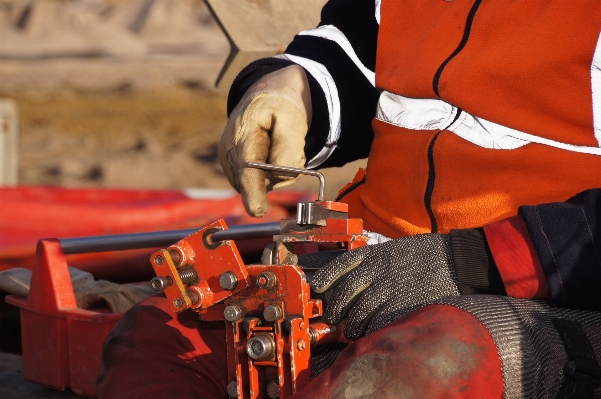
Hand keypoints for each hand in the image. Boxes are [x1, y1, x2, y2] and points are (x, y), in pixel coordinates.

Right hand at [219, 65, 311, 216]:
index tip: (258, 210)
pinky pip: (256, 184)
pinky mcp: (232, 171)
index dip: (252, 191)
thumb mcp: (293, 120)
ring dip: (274, 174)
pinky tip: (267, 154)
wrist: (265, 97)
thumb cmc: (281, 107)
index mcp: (245, 131)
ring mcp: (228, 161)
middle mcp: (229, 149)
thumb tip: (278, 177)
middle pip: (255, 181)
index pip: (247, 168)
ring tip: (275, 147)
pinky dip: (267, 175)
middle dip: (277, 174)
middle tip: (287, 145)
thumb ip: (289, 150)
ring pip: (258, 185)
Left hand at [311, 234, 460, 339]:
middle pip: (347, 289)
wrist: (457, 260)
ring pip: (361, 308)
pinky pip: (381, 320)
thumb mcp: (397, 249)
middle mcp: (380, 269)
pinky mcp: (404, 303)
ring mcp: (392, 286)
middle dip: (336, 306)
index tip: (317, 286)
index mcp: (377, 254)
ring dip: (353, 323)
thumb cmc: (427, 256)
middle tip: (332, 317)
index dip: (327, 276)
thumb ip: (376, 260)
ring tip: (351, 331)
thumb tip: (354, 275)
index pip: (344, 263)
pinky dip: (372, 328)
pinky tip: (370, 333)